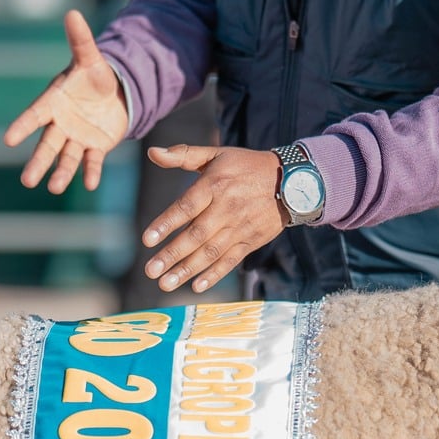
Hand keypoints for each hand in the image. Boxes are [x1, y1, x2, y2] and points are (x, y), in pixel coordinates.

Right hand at [3, 9, 129, 192]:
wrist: (114, 92)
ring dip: (61, 173)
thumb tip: (72, 13)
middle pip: (47, 144)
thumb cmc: (94, 75)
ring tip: (54, 188)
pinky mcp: (95, 147)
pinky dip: (91, 172)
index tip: (9, 140)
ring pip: (67, 157)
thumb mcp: (90, 57)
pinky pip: (92, 161)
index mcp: (54, 101)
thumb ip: (80, 40)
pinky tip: (90, 185)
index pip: (36, 114)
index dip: (23, 126)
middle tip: (27, 181)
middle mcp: (61, 123)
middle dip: (38, 162)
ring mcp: (77, 137)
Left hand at [139, 145, 284, 294]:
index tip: (146, 240)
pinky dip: (214, 274)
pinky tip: (197, 286)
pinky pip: (231, 260)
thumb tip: (152, 152)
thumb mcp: (216, 154)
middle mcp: (227, 208)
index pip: (186, 206)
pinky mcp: (251, 240)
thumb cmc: (245, 166)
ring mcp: (240, 227)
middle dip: (172, 254)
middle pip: (196, 235)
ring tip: (165, 284)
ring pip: (210, 252)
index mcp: (214, 185)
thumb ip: (183, 155)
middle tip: (150, 270)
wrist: (292, 181)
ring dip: (187, 270)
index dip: (166, 223)